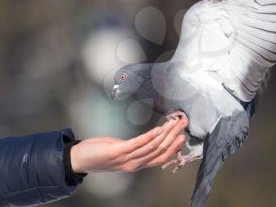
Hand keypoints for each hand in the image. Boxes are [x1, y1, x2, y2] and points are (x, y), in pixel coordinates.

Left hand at [70, 117, 187, 172]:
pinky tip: (158, 128)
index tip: (184, 134)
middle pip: (160, 150)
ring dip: (166, 133)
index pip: (162, 157)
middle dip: (174, 136)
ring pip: (152, 146)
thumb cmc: (102, 154)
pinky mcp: (118, 151)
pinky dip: (150, 136)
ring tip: (174, 122)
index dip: (175, 147)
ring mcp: (127, 158)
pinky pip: (138, 144)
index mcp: (138, 163)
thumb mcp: (123, 152)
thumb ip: (137, 148)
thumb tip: (150, 139)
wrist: (80, 159)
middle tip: (183, 123)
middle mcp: (135, 163)